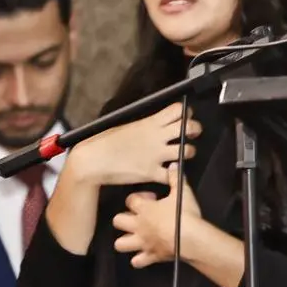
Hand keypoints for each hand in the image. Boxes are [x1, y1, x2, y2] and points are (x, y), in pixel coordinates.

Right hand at [71, 104, 198, 187]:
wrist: (91, 161)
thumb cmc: (103, 142)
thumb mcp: (127, 127)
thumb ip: (145, 125)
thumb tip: (157, 124)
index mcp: (149, 123)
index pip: (177, 110)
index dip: (185, 112)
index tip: (185, 115)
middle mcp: (157, 137)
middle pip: (189, 127)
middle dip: (195, 129)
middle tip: (192, 133)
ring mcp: (156, 155)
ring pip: (188, 151)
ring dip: (188, 152)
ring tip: (183, 153)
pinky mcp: (152, 173)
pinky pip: (173, 175)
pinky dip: (175, 175)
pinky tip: (171, 173)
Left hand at [112, 166, 203, 268]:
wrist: (191, 239)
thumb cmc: (184, 215)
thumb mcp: (182, 193)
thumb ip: (176, 179)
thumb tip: (174, 165)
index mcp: (144, 209)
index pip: (130, 200)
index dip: (138, 197)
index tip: (151, 197)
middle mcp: (138, 226)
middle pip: (118, 221)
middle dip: (124, 218)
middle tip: (139, 217)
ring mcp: (142, 243)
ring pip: (120, 244)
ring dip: (126, 241)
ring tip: (137, 237)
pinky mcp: (150, 256)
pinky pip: (138, 261)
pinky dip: (140, 259)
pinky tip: (146, 255)